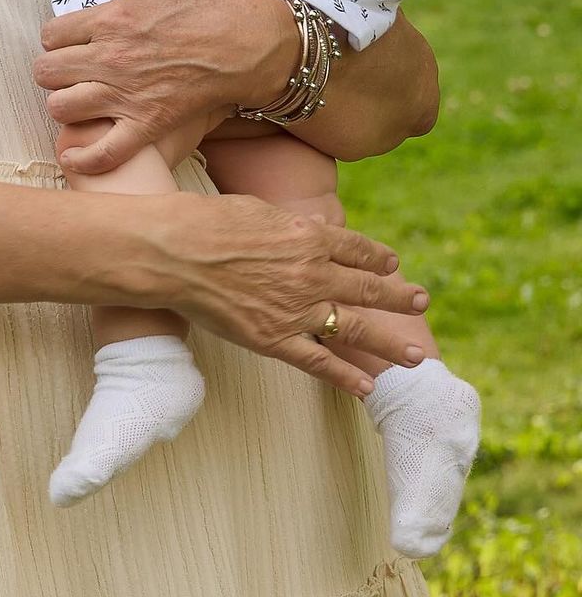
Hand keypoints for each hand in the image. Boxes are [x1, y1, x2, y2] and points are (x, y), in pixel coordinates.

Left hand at [34, 0, 295, 172]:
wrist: (251, 42)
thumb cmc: (207, 2)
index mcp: (110, 20)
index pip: (50, 35)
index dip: (55, 38)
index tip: (69, 41)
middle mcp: (111, 59)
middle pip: (46, 72)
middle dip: (53, 70)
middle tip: (70, 70)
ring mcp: (128, 95)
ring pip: (61, 108)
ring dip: (65, 105)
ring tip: (78, 99)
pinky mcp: (149, 124)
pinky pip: (103, 153)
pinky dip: (83, 158)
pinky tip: (75, 154)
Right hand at [141, 191, 430, 395]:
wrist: (174, 253)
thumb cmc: (207, 222)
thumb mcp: (257, 210)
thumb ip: (291, 224)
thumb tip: (314, 227)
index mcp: (308, 236)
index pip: (355, 249)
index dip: (377, 258)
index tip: (392, 264)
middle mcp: (312, 274)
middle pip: (367, 289)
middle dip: (398, 297)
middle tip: (422, 301)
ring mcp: (296, 310)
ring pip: (355, 329)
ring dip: (389, 342)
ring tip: (415, 355)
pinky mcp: (274, 340)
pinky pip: (318, 362)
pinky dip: (345, 376)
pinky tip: (367, 386)